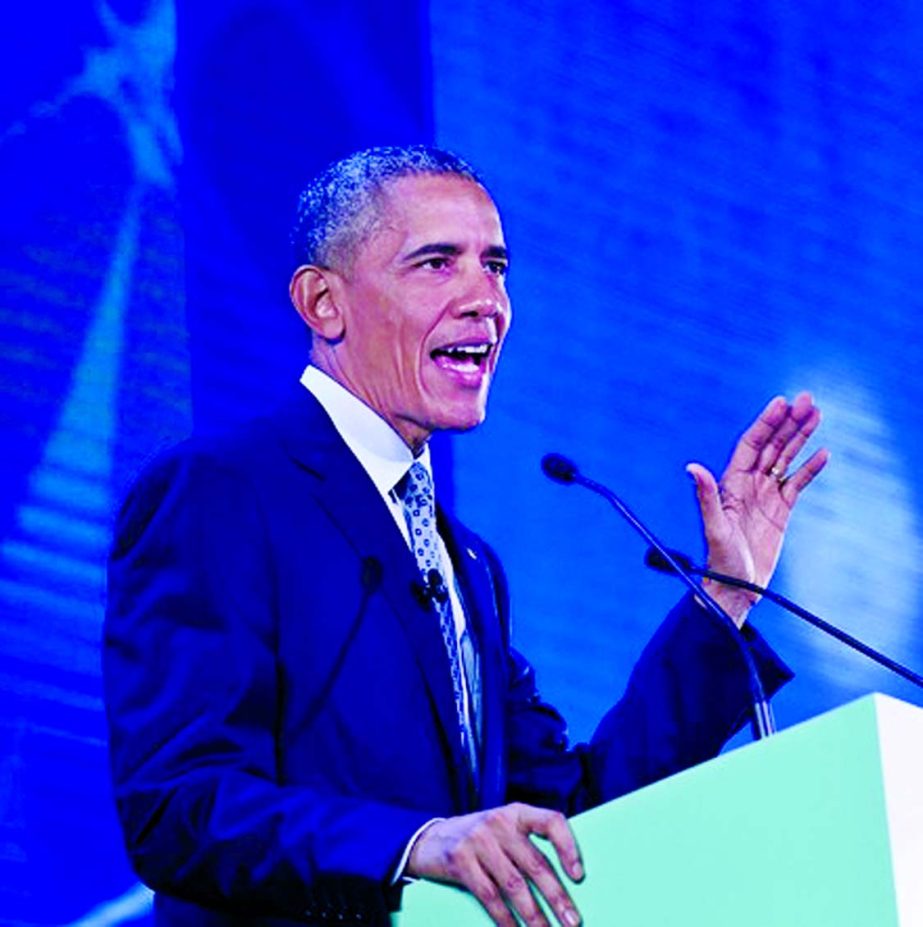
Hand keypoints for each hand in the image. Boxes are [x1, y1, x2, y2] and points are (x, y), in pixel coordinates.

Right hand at [405, 802, 583, 926]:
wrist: (430, 840)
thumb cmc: (478, 838)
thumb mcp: (503, 830)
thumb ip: (528, 845)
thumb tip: (565, 882)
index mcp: (516, 813)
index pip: (551, 822)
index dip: (568, 847)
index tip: (579, 875)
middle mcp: (499, 823)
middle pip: (535, 863)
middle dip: (557, 896)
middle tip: (572, 921)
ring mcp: (478, 840)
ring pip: (514, 884)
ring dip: (534, 915)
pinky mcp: (461, 861)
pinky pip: (490, 896)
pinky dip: (505, 919)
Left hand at [686, 392, 828, 624]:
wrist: (734, 587)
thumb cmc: (719, 561)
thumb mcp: (713, 528)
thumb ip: (706, 497)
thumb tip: (691, 467)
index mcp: (731, 484)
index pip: (751, 445)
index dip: (765, 423)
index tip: (781, 403)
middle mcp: (748, 485)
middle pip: (771, 445)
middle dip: (788, 422)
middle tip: (808, 399)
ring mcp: (765, 497)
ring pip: (786, 459)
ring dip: (801, 437)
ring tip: (817, 414)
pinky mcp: (780, 512)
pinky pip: (797, 484)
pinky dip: (809, 468)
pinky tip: (822, 452)